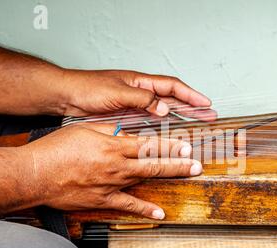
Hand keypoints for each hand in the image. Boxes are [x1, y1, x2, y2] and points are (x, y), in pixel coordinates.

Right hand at [22, 123, 201, 218]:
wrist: (35, 174)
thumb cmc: (56, 149)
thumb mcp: (84, 129)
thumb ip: (109, 130)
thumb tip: (127, 133)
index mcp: (112, 145)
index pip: (148, 144)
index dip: (170, 145)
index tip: (186, 145)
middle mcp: (116, 165)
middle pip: (153, 163)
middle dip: (178, 162)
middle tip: (197, 162)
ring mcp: (111, 184)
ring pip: (145, 180)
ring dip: (168, 177)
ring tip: (188, 175)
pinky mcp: (103, 200)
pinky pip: (128, 205)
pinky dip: (145, 210)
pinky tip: (160, 214)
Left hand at [61, 70, 216, 120]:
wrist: (67, 97)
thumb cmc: (88, 88)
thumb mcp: (117, 92)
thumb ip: (142, 100)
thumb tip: (164, 108)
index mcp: (140, 82)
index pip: (172, 86)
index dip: (190, 95)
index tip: (206, 103)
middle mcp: (141, 93)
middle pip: (173, 100)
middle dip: (192, 108)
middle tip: (210, 116)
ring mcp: (135, 106)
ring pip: (164, 112)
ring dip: (180, 119)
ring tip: (196, 126)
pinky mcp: (127, 117)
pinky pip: (150, 123)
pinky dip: (162, 128)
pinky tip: (169, 135)